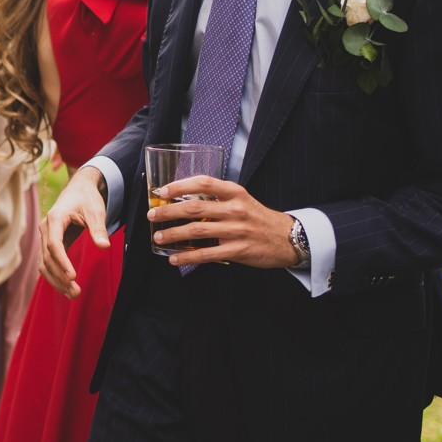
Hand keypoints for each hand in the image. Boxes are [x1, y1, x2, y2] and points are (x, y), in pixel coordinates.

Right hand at [41, 166, 109, 298]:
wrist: (79, 189)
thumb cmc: (87, 198)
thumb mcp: (96, 211)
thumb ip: (98, 229)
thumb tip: (104, 247)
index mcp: (55, 219)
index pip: (53, 244)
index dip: (62, 262)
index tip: (72, 276)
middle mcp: (45, 228)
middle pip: (46, 258)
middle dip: (60, 277)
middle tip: (76, 293)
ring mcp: (45, 236)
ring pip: (44, 263)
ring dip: (56, 280)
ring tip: (73, 294)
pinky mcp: (50, 243)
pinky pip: (47, 262)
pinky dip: (55, 276)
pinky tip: (66, 287)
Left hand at [148, 176, 298, 268]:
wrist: (288, 238)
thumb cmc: (259, 218)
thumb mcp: (242, 200)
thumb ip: (218, 199)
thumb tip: (184, 201)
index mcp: (235, 193)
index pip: (203, 183)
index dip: (180, 186)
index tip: (162, 191)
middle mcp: (235, 209)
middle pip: (194, 208)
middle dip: (169, 211)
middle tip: (152, 215)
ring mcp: (237, 230)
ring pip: (197, 230)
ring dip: (173, 234)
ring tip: (159, 237)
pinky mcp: (239, 250)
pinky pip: (207, 254)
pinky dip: (188, 257)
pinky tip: (175, 258)